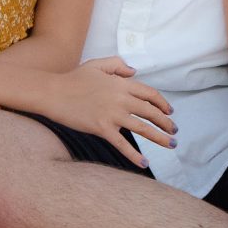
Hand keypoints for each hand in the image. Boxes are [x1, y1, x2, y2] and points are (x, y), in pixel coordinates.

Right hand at [46, 56, 175, 167]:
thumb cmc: (73, 79)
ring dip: (160, 137)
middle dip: (166, 123)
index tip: (170, 113)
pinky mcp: (102, 128)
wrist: (53, 92)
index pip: (150, 94)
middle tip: (174, 132)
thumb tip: (134, 71)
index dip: (163, 104)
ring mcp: (112, 114)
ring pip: (143, 128)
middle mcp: (121, 99)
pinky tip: (144, 163)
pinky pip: (122, 144)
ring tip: (171, 144)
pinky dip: (134, 155)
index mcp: (121, 83)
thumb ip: (118, 65)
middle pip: (151, 112)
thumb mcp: (97, 64)